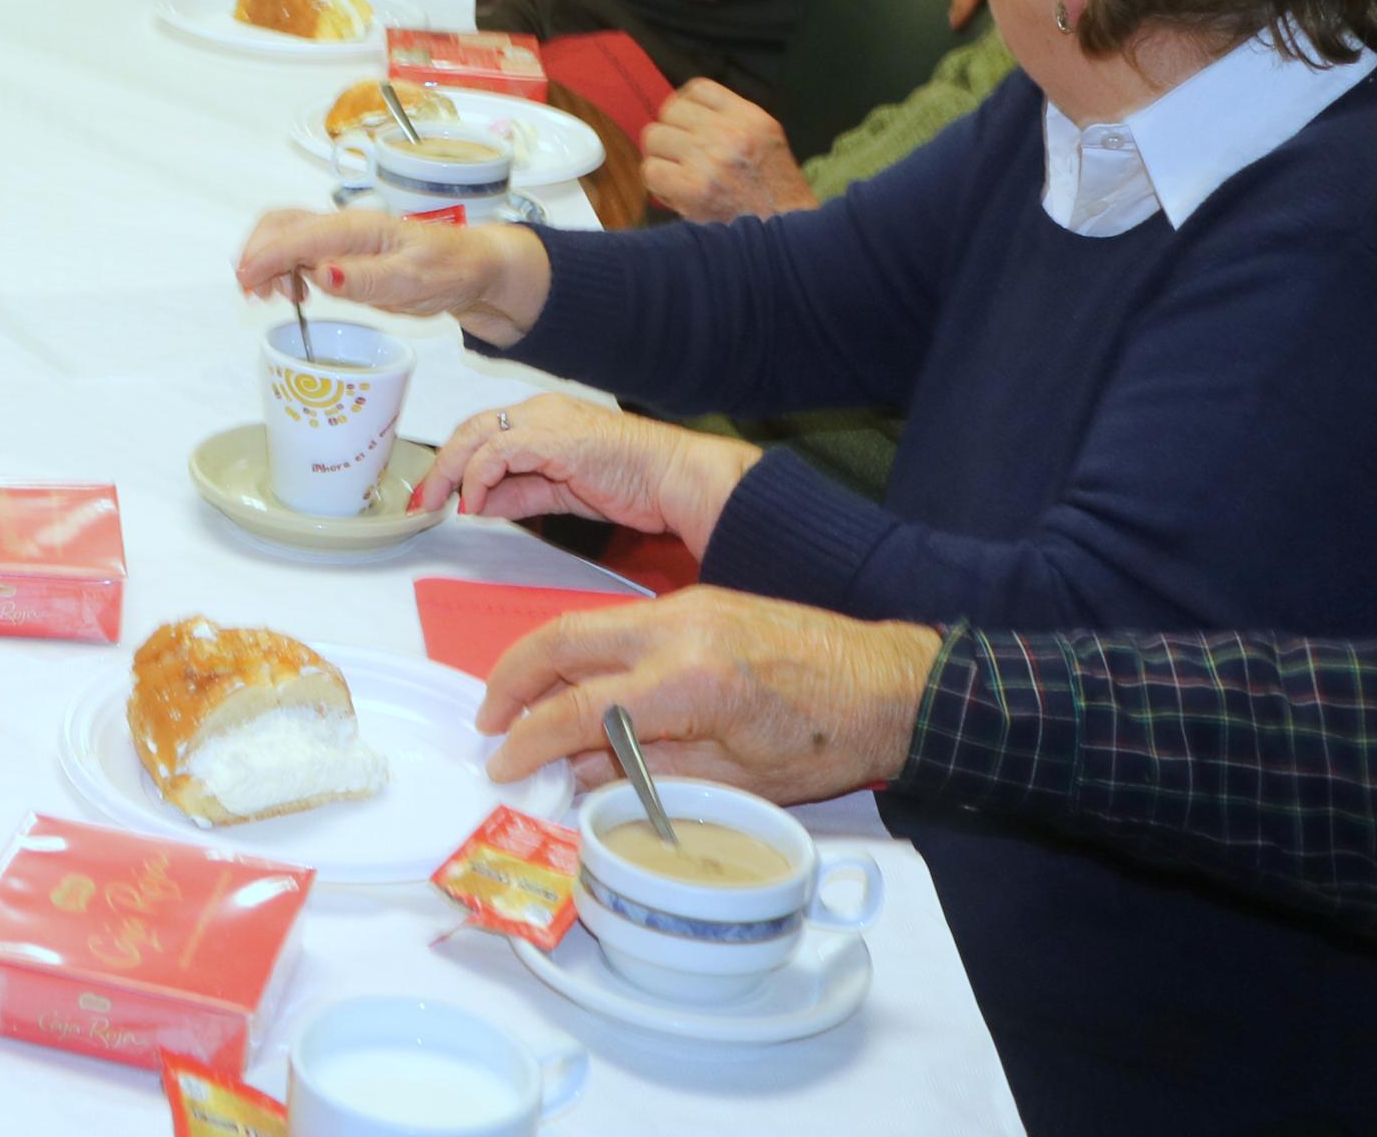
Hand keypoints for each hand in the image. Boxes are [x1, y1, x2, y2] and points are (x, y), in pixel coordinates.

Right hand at [237, 206, 550, 344]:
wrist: (475, 269)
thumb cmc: (449, 270)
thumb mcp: (411, 281)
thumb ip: (364, 279)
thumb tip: (320, 273)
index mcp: (359, 228)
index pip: (299, 235)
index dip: (266, 255)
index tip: (246, 279)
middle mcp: (345, 227)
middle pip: (283, 225)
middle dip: (258, 253)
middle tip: (251, 291)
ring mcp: (343, 239)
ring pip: (288, 236)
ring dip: (267, 261)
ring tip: (269, 296)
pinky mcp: (345, 254)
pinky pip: (302, 252)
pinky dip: (283, 268)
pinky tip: (293, 293)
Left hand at [413, 390, 757, 552]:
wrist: (675, 478)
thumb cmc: (635, 483)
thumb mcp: (562, 493)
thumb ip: (521, 493)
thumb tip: (482, 503)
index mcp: (545, 420)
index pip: (484, 434)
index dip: (455, 464)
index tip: (438, 495)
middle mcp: (540, 412)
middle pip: (471, 430)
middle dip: (441, 466)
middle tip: (424, 500)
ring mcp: (545, 420)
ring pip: (477, 436)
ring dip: (452, 473)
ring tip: (441, 504)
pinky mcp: (551, 436)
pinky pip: (498, 452)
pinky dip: (479, 478)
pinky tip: (476, 504)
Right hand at [476, 587, 942, 800]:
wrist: (890, 682)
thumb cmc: (828, 738)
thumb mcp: (738, 777)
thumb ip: (649, 772)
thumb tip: (581, 775)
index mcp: (688, 682)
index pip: (580, 709)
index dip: (530, 740)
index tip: (502, 763)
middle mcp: (676, 631)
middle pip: (560, 641)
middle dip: (510, 678)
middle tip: (486, 720)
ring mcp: (685, 608)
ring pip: (584, 623)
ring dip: (541, 659)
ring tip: (520, 703)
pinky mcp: (697, 600)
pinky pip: (619, 622)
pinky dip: (583, 649)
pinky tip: (580, 683)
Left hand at [641, 80, 815, 221]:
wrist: (787, 240)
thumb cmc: (775, 196)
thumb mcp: (767, 143)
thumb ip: (731, 122)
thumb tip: (683, 113)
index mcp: (752, 119)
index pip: (698, 89)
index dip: (685, 106)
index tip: (686, 125)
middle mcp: (731, 133)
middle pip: (670, 112)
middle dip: (671, 134)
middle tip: (682, 158)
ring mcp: (710, 160)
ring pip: (655, 138)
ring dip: (662, 158)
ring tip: (681, 177)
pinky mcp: (693, 189)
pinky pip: (651, 170)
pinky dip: (658, 184)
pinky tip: (677, 195)